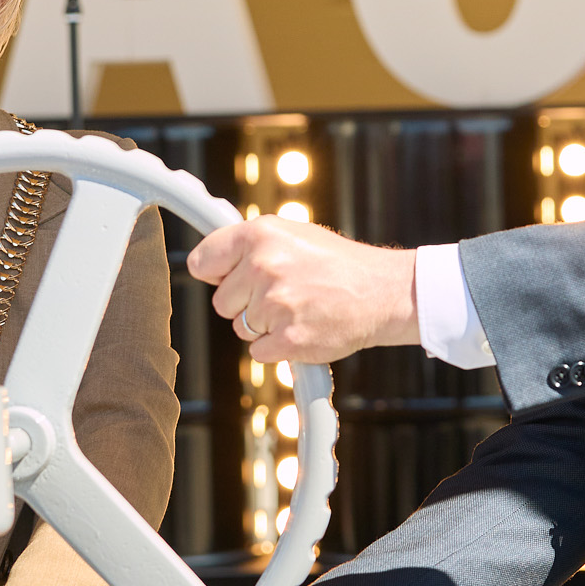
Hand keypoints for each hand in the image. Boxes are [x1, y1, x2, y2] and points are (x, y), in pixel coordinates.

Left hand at [186, 217, 417, 362]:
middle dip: (245, 303)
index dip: (215, 274)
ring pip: (241, 328)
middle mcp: (264, 266)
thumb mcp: (293, 235)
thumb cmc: (336, 263)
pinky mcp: (288, 339)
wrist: (382, 292)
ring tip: (299, 307)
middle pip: (221, 302)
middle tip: (282, 293)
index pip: (202, 262)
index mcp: (260, 234)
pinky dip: (278, 346)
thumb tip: (209, 264)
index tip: (226, 278)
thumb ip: (251, 245)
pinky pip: (259, 351)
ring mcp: (276, 304)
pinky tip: (303, 327)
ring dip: (264, 326)